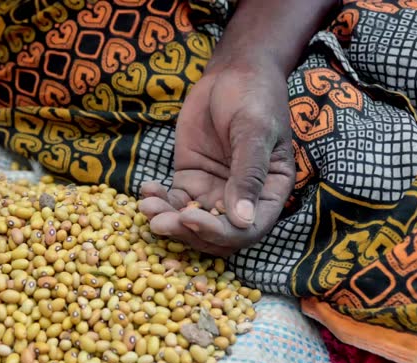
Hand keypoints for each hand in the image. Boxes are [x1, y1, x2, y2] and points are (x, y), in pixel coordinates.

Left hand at [140, 59, 294, 256]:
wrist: (233, 73)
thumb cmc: (254, 97)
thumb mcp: (254, 131)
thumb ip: (248, 174)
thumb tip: (242, 220)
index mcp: (270, 193)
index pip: (247, 230)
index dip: (219, 232)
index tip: (190, 220)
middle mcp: (243, 199)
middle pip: (215, 234)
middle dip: (186, 232)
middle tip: (159, 221)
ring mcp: (215, 191)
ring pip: (190, 222)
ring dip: (167, 220)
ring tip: (147, 207)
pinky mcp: (191, 180)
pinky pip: (173, 201)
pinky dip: (158, 201)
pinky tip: (146, 190)